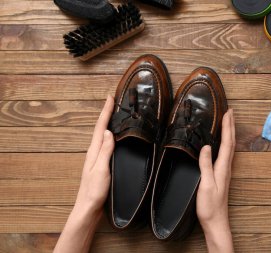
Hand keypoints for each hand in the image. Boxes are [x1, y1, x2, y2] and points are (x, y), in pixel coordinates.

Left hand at [75, 95, 114, 214]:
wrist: (88, 208)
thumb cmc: (94, 191)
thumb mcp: (101, 169)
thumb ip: (105, 150)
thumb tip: (108, 131)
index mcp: (94, 151)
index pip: (100, 127)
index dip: (105, 111)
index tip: (110, 98)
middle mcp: (94, 153)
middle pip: (100, 129)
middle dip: (107, 114)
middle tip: (114, 102)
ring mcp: (97, 159)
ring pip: (103, 137)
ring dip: (108, 124)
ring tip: (115, 115)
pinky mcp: (101, 165)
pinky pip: (106, 145)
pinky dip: (110, 136)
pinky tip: (115, 138)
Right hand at [196, 109, 234, 252]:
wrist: (216, 222)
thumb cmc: (210, 207)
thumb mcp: (205, 185)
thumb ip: (206, 165)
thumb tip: (205, 146)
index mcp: (223, 168)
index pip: (227, 143)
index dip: (227, 127)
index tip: (228, 112)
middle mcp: (226, 168)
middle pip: (231, 143)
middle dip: (231, 126)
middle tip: (230, 112)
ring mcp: (225, 172)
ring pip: (229, 148)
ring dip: (229, 133)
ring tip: (227, 122)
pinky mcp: (221, 176)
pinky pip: (225, 154)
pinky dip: (225, 143)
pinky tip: (221, 143)